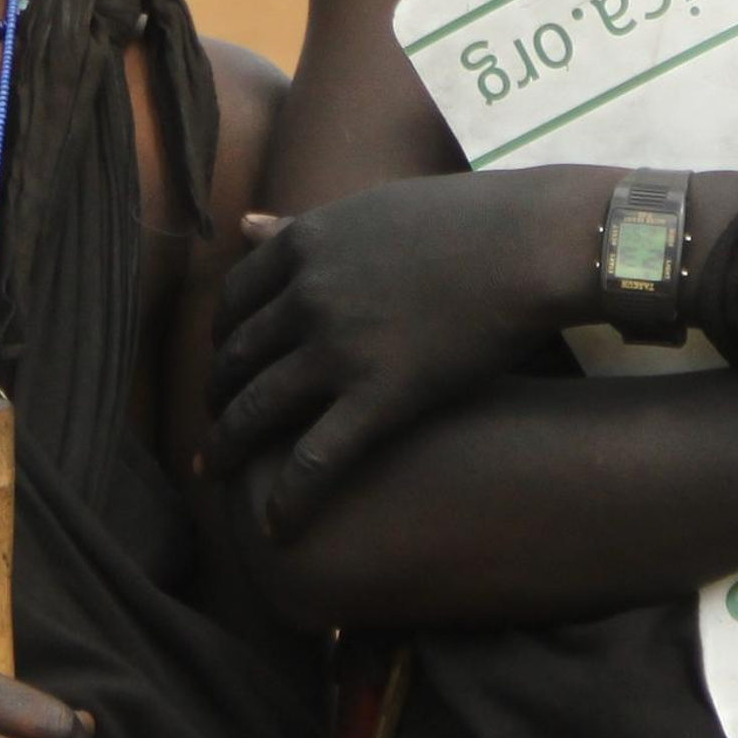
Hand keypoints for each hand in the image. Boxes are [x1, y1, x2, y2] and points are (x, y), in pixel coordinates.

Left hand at [209, 173, 599, 538]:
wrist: (527, 242)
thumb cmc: (460, 220)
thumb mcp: (365, 209)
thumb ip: (301, 226)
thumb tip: (244, 225)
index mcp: (302, 245)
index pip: (232, 301)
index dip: (220, 340)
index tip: (222, 364)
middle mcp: (307, 296)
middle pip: (236, 358)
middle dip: (216, 399)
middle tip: (211, 428)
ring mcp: (339, 347)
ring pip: (257, 410)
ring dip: (227, 448)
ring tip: (214, 476)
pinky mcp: (381, 396)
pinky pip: (316, 460)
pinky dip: (288, 499)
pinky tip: (275, 528)